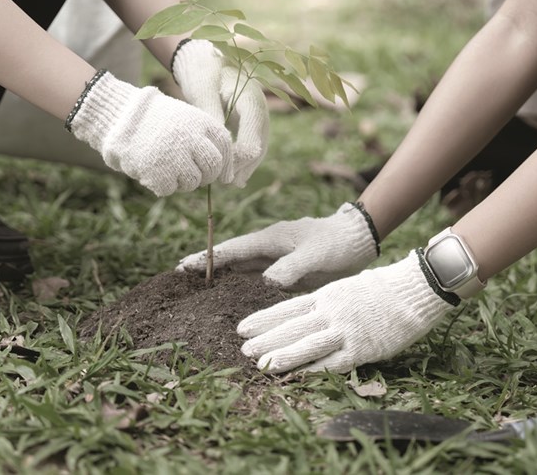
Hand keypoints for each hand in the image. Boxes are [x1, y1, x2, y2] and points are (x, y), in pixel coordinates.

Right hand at [66, 71, 230, 196]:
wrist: (119, 116)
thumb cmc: (155, 120)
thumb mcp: (185, 120)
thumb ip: (206, 142)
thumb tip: (229, 178)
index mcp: (201, 122)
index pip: (225, 147)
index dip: (226, 164)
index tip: (222, 174)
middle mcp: (192, 139)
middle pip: (213, 168)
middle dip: (206, 176)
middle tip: (192, 174)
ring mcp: (175, 157)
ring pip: (193, 182)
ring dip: (183, 182)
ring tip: (167, 168)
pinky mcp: (158, 172)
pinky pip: (170, 190)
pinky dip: (162, 185)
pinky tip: (153, 171)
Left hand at [172, 39, 269, 186]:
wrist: (206, 56)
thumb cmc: (202, 70)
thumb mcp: (203, 90)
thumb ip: (211, 115)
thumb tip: (218, 144)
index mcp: (251, 97)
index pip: (254, 134)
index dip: (240, 156)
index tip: (222, 169)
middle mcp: (259, 107)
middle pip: (260, 143)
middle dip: (245, 164)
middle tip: (227, 182)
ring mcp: (257, 114)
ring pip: (259, 145)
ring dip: (247, 165)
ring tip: (233, 183)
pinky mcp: (249, 120)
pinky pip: (252, 142)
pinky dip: (245, 159)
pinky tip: (237, 176)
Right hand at [177, 202, 378, 290]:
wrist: (357, 240)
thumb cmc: (337, 243)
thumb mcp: (314, 256)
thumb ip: (290, 268)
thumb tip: (264, 283)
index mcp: (270, 239)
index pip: (232, 251)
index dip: (208, 259)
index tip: (184, 266)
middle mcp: (267, 249)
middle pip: (230, 260)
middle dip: (206, 266)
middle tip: (179, 276)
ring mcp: (274, 261)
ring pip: (241, 270)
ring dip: (220, 277)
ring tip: (196, 288)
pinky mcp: (284, 272)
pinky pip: (256, 280)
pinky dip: (240, 286)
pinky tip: (230, 296)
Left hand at [237, 249, 460, 373]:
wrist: (413, 290)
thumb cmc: (381, 289)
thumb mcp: (346, 288)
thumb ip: (325, 302)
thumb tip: (303, 315)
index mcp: (326, 296)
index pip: (287, 309)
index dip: (263, 320)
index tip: (243, 328)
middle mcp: (331, 312)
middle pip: (291, 328)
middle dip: (266, 340)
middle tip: (244, 351)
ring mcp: (346, 331)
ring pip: (307, 345)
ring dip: (282, 356)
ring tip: (261, 366)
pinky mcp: (362, 348)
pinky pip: (332, 363)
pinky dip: (312, 371)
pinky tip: (295, 378)